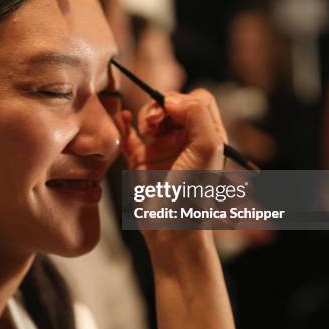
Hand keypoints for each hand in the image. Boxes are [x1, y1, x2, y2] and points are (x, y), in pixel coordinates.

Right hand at [116, 89, 228, 258]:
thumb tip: (171, 100)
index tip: (169, 112)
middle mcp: (185, 141)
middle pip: (172, 105)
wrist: (171, 228)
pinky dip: (124, 125)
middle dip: (159, 107)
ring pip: (151, 117)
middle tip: (152, 122)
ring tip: (144, 128)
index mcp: (206, 136)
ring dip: (144, 115)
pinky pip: (130, 136)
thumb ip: (197, 114)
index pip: (198, 101)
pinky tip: (122, 118)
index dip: (181, 100)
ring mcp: (162, 150)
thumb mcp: (207, 147)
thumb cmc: (193, 192)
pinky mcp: (141, 161)